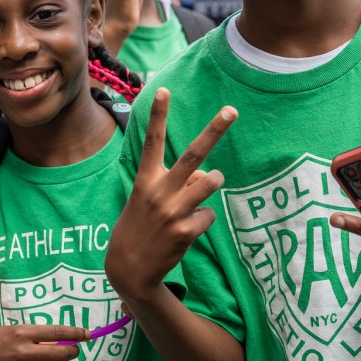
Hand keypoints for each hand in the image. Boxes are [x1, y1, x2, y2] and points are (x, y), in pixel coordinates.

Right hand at [0, 324, 87, 360]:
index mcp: (20, 332)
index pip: (56, 331)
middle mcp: (23, 351)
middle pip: (62, 353)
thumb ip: (27, 333)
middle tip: (73, 349)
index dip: (76, 332)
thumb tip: (51, 337)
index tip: (88, 334)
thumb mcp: (4, 328)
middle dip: (72, 351)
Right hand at [106, 88, 235, 303]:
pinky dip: (203, 220)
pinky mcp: (186, 232)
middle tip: (231, 110)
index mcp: (145, 180)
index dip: (157, 115)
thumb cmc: (139, 228)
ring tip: (202, 190)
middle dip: (214, 130)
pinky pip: (209, 215)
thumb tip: (206, 177)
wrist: (129, 270)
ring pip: (210, 182)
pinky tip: (187, 230)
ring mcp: (174, 212)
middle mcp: (160, 192)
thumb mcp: (147, 201)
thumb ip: (175, 184)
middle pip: (193, 155)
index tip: (163, 90)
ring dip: (213, 182)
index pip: (152, 141)